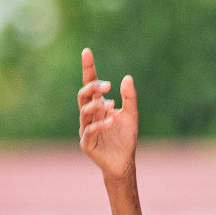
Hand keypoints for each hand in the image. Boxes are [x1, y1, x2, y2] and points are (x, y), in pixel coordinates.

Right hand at [78, 48, 138, 179]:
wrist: (124, 162)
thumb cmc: (125, 138)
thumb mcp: (132, 115)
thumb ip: (129, 97)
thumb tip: (127, 78)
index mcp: (98, 105)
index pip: (90, 83)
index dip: (88, 68)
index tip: (87, 52)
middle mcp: (89, 115)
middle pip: (83, 95)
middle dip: (93, 87)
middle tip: (108, 85)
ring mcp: (86, 129)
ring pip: (84, 112)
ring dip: (97, 105)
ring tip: (111, 104)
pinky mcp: (87, 143)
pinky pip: (90, 131)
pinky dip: (100, 124)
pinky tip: (112, 120)